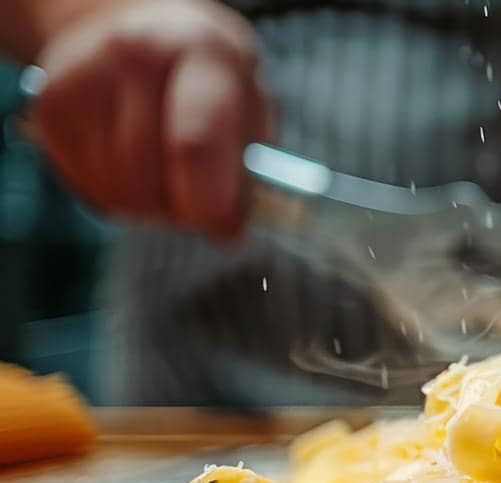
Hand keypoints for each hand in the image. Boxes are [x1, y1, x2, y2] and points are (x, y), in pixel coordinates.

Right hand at [29, 0, 267, 238]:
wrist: (143, 31)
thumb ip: (247, 170)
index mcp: (203, 54)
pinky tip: (131, 167)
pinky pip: (82, 181)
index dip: (207, 201)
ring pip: (112, 184)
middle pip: (146, 171)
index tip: (218, 225)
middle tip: (194, 202)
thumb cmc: (209, 84)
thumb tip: (227, 231)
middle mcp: (137, 53)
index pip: (194, 143)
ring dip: (143, 205)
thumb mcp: (248, 110)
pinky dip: (111, 193)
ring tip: (164, 179)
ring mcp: (85, 72)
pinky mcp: (50, 100)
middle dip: (175, 208)